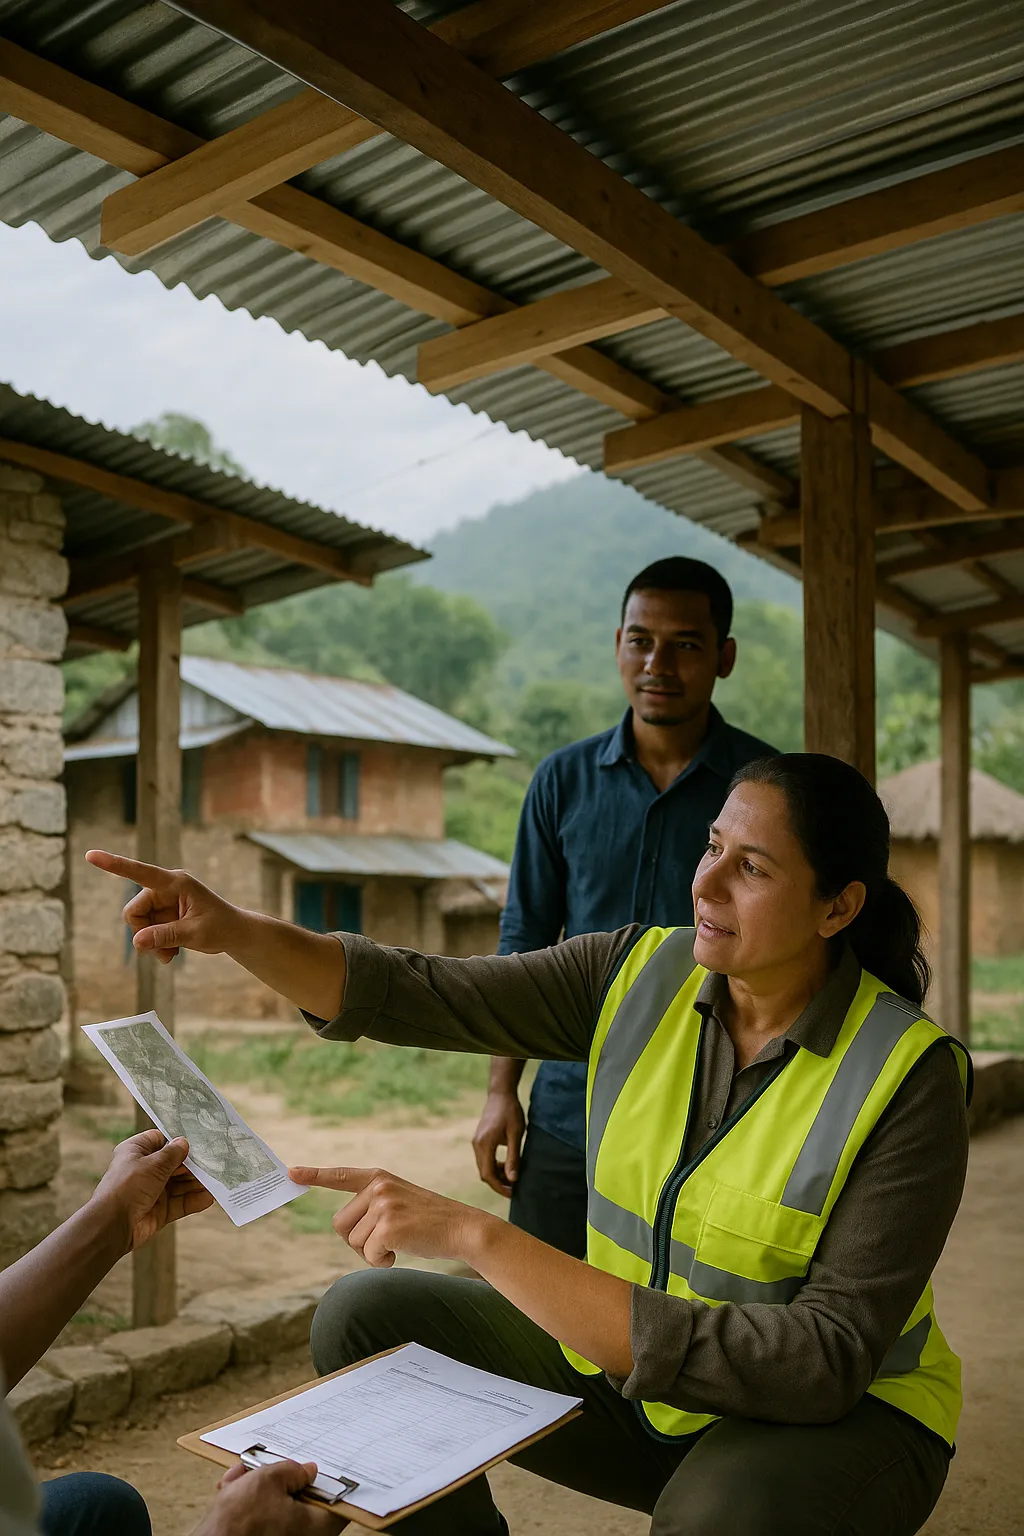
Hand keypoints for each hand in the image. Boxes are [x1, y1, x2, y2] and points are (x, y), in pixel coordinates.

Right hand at [85, 850, 243, 963]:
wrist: (235, 934)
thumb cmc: (221, 927)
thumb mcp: (194, 933)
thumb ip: (166, 936)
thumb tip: (136, 942)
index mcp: (176, 882)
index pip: (141, 873)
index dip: (114, 864)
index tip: (91, 855)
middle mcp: (167, 888)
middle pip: (134, 910)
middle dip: (143, 933)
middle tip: (163, 951)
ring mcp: (164, 902)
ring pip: (138, 924)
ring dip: (150, 943)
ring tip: (171, 954)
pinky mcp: (163, 915)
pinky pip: (145, 931)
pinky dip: (154, 945)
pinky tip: (171, 954)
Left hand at [91, 1129, 213, 1252]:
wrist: (113, 1225)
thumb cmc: (129, 1186)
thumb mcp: (153, 1164)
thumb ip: (173, 1153)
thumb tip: (185, 1143)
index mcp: (136, 1152)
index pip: (160, 1140)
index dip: (178, 1140)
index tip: (199, 1139)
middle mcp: (145, 1170)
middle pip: (174, 1164)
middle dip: (193, 1164)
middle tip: (215, 1160)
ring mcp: (153, 1191)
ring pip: (180, 1184)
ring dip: (197, 1183)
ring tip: (217, 1180)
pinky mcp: (160, 1210)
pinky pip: (180, 1203)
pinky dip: (194, 1200)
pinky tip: (208, 1198)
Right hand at [191, 1460, 341, 1534]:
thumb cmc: (240, 1522)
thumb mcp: (268, 1480)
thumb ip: (291, 1470)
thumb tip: (307, 1471)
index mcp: (316, 1526)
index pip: (336, 1499)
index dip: (328, 1479)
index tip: (321, 1464)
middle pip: (303, 1500)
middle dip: (283, 1478)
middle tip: (271, 1464)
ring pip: (278, 1506)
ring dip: (258, 1486)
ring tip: (240, 1475)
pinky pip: (263, 1517)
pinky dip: (249, 1502)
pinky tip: (233, 1488)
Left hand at [290, 1165, 489, 1269]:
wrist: (462, 1228)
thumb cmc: (429, 1221)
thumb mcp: (399, 1202)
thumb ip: (373, 1205)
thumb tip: (344, 1227)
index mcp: (378, 1178)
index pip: (339, 1176)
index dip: (313, 1175)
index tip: (290, 1173)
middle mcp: (378, 1186)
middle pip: (340, 1225)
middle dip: (357, 1241)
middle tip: (383, 1243)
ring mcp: (384, 1204)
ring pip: (353, 1243)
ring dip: (372, 1253)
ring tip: (398, 1244)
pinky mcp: (389, 1226)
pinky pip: (369, 1255)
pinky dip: (382, 1262)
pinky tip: (401, 1253)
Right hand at [472, 1091, 524, 1197]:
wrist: (500, 1093)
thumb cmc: (510, 1112)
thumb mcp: (515, 1134)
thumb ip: (513, 1157)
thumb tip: (513, 1179)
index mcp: (484, 1144)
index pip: (488, 1174)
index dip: (499, 1187)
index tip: (513, 1193)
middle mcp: (477, 1145)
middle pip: (484, 1173)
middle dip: (499, 1183)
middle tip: (515, 1187)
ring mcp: (476, 1142)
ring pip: (483, 1167)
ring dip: (496, 1174)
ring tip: (513, 1176)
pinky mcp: (479, 1140)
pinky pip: (484, 1159)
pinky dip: (494, 1166)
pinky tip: (506, 1165)